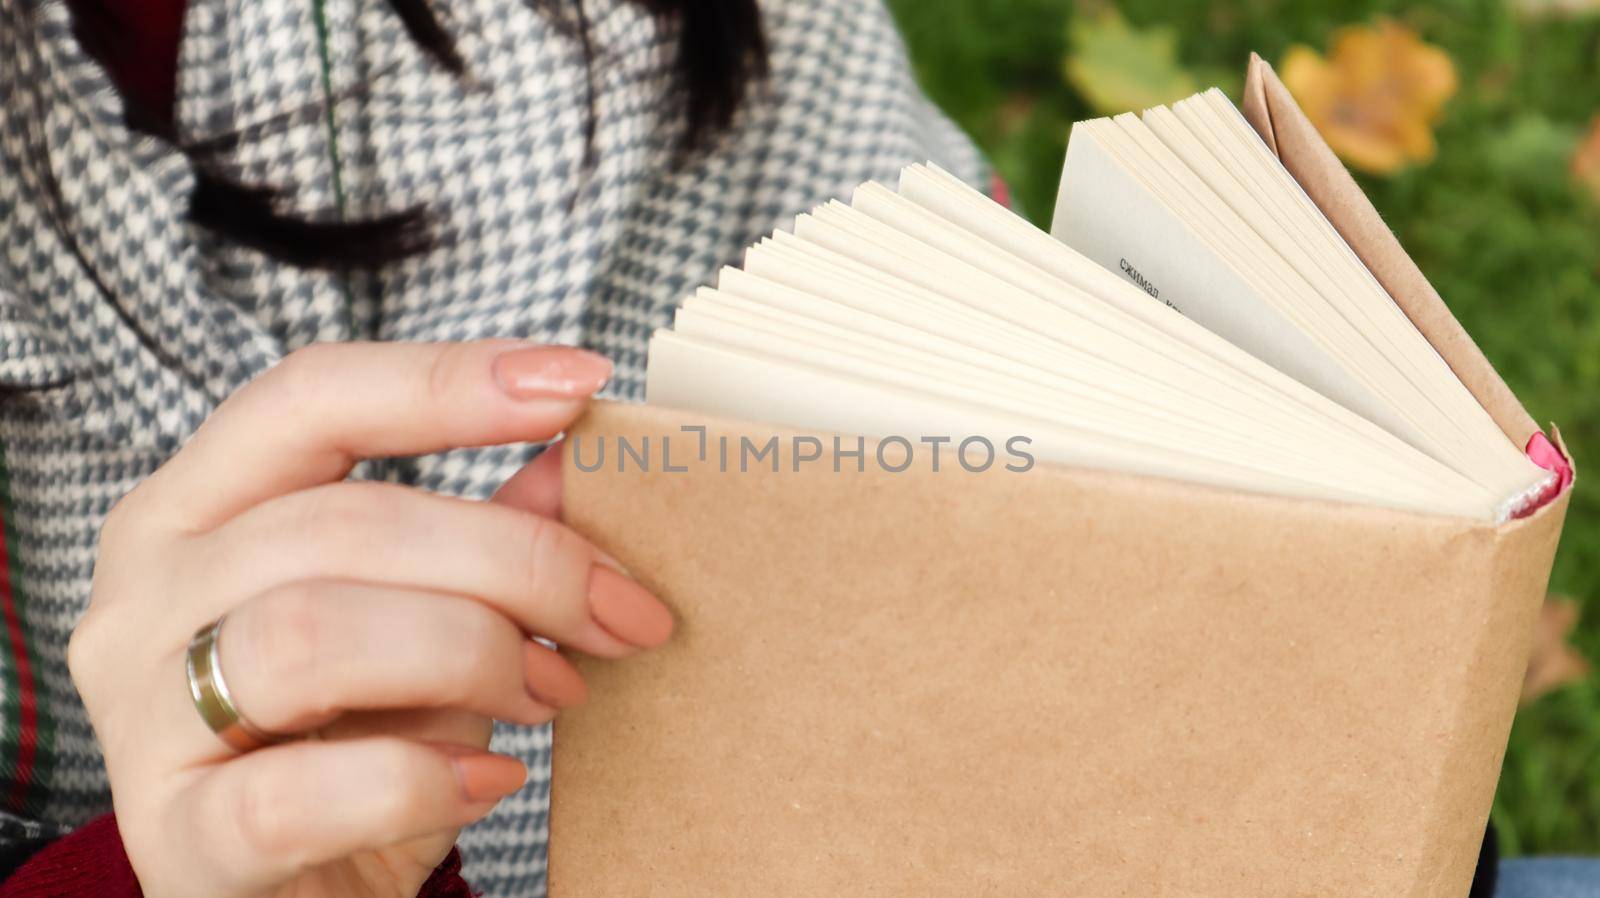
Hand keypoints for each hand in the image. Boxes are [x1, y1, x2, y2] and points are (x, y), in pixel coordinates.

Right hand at [69, 341, 672, 897]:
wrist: (301, 894)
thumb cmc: (360, 737)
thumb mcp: (429, 619)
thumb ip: (483, 537)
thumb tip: (576, 461)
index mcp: (195, 508)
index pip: (310, 397)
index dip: (448, 379)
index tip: (582, 383)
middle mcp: (144, 595)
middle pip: (343, 522)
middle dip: (517, 559)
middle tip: (622, 611)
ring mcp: (141, 720)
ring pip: (314, 634)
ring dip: (474, 656)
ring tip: (556, 692)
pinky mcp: (175, 841)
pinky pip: (297, 793)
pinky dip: (421, 780)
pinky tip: (492, 780)